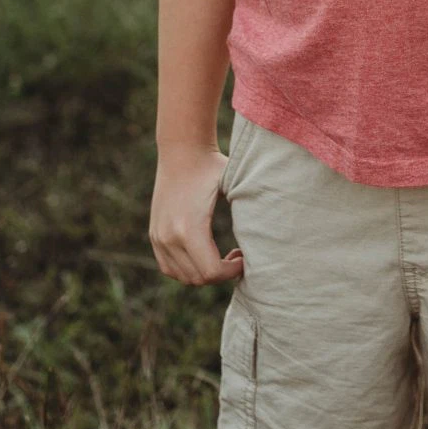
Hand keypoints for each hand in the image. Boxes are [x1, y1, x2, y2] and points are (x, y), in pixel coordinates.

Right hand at [151, 142, 244, 284]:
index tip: (244, 257)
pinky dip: (187, 269)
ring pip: (183, 276)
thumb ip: (250, 214)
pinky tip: (205, 254)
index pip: (211, 272)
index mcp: (190, 228)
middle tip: (237, 257)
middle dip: (221, 274)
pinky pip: (169, 268)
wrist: (182, 150)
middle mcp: (169, 236)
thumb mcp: (235, 187)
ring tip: (221, 257)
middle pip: (198, 278)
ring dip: (204, 274)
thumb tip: (273, 236)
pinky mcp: (154, 234)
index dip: (231, 272)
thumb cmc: (213, 168)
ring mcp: (158, 237)